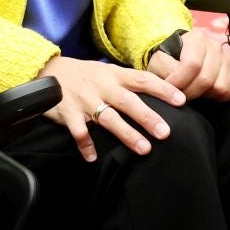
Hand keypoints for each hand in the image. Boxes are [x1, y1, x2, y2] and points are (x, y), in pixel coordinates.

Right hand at [39, 54, 185, 162]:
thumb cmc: (84, 75)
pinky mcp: (69, 113)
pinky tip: (93, 158)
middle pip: (129, 102)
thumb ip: (128, 82)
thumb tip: (160, 92)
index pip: (143, 80)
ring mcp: (85, 100)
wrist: (48, 71)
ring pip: (109, 118)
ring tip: (144, 149)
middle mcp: (102, 87)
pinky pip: (79, 132)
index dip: (162, 89)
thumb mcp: (107, 71)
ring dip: (127, 134)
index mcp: (114, 75)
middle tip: (166, 132)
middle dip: (148, 117)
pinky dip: (86, 145)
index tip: (181, 100)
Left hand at [146, 27, 229, 101]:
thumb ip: (165, 70)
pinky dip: (218, 97)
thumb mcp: (159, 60)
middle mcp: (216, 47)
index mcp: (197, 39)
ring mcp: (227, 60)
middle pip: (206, 79)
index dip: (180, 81)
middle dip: (190, 92)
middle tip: (178, 95)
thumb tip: (177, 88)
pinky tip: (204, 92)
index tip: (169, 87)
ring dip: (203, 95)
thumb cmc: (168, 59)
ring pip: (220, 87)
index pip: (192, 64)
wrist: (178, 57)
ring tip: (191, 91)